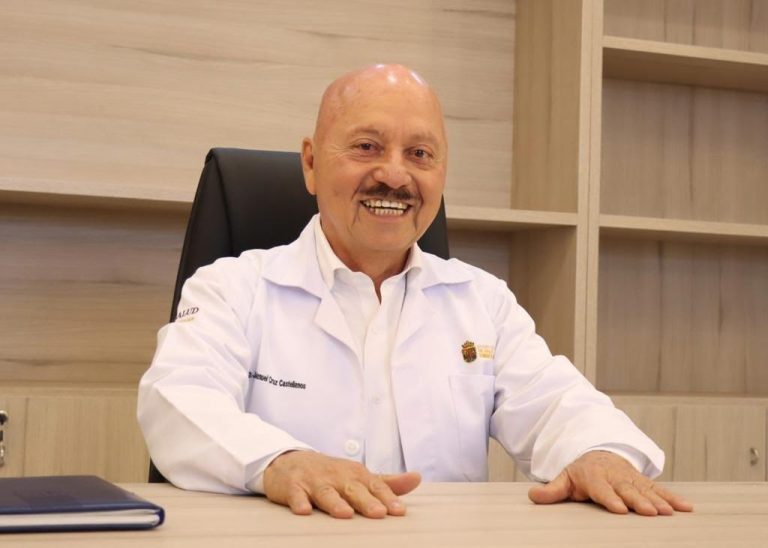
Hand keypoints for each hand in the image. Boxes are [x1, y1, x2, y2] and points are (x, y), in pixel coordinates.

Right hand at [263, 450, 420, 518]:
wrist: (289, 461)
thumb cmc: (330, 473)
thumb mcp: (358, 475)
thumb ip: (386, 481)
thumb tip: (417, 478)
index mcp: (354, 474)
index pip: (374, 486)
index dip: (386, 498)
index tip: (399, 510)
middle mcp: (336, 476)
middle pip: (353, 490)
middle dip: (366, 501)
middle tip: (379, 513)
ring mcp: (314, 481)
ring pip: (326, 493)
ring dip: (335, 503)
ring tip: (345, 514)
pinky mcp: (292, 487)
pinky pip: (295, 495)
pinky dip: (299, 502)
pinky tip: (303, 511)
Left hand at [528, 450, 693, 515]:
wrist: (598, 454)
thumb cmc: (580, 472)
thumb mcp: (564, 478)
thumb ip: (551, 490)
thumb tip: (532, 496)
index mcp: (595, 477)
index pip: (602, 489)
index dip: (610, 498)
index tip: (619, 508)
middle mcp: (616, 477)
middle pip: (627, 490)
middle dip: (638, 500)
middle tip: (649, 512)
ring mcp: (631, 479)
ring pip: (646, 490)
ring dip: (659, 500)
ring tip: (668, 512)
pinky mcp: (644, 482)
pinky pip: (660, 489)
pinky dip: (673, 498)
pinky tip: (686, 508)